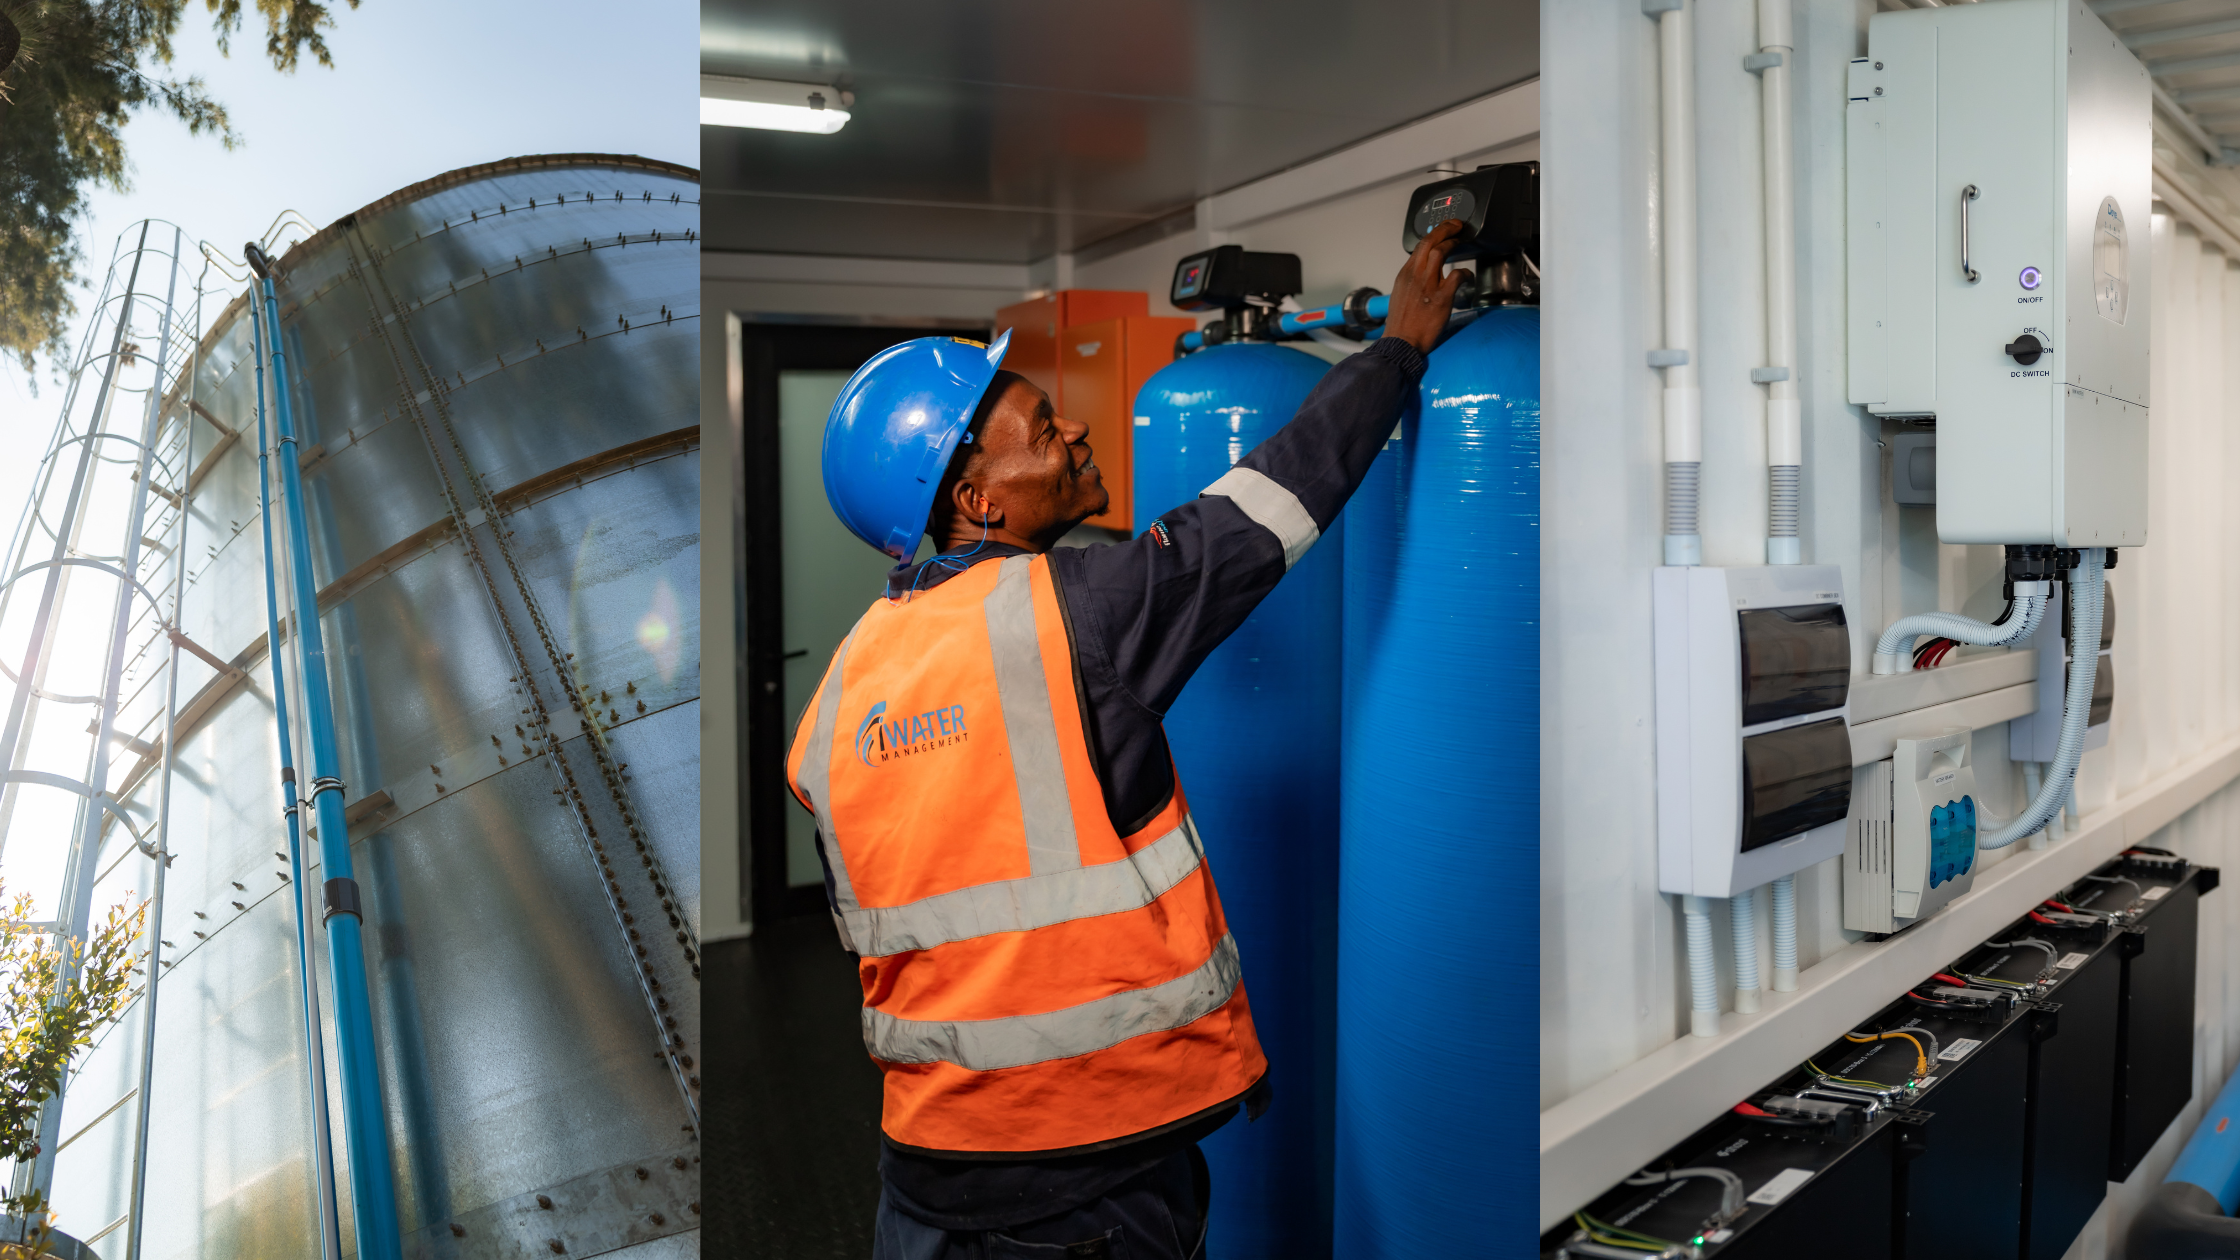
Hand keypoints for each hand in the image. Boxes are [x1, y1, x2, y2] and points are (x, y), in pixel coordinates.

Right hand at [1382, 219, 1467, 354]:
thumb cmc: (1401, 324)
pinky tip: (1468, 277)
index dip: (1434, 234)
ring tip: (1462, 242)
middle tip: (1456, 226)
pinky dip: (1466, 273)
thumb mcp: (1400, 296)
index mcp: (1405, 275)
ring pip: (1441, 251)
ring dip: (1454, 243)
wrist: (1401, 342)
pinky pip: (1457, 275)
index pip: (1419, 246)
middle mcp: (1415, 275)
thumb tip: (1422, 275)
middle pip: (1430, 241)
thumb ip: (1412, 282)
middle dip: (1445, 229)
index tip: (1442, 231)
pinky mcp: (1441, 298)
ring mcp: (1428, 285)